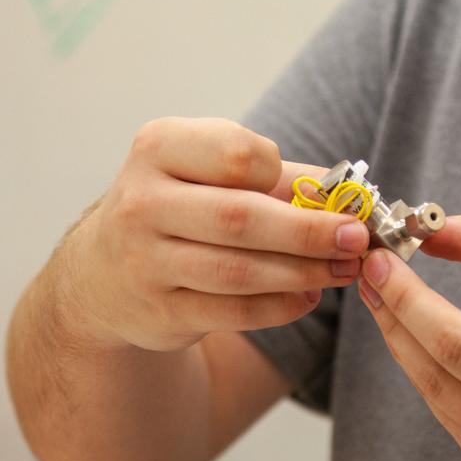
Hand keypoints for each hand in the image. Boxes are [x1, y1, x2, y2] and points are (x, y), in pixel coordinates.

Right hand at [57, 117, 369, 352]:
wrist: (103, 272)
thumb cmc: (178, 206)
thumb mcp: (209, 172)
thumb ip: (277, 177)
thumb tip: (349, 191)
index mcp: (159, 148)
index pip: (236, 154)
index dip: (284, 173)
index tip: (319, 190)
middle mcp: (143, 202)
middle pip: (242, 218)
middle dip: (310, 231)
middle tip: (357, 238)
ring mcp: (144, 261)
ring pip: (239, 271)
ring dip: (303, 272)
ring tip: (345, 269)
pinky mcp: (159, 311)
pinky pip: (233, 312)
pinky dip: (280, 307)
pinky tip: (309, 297)